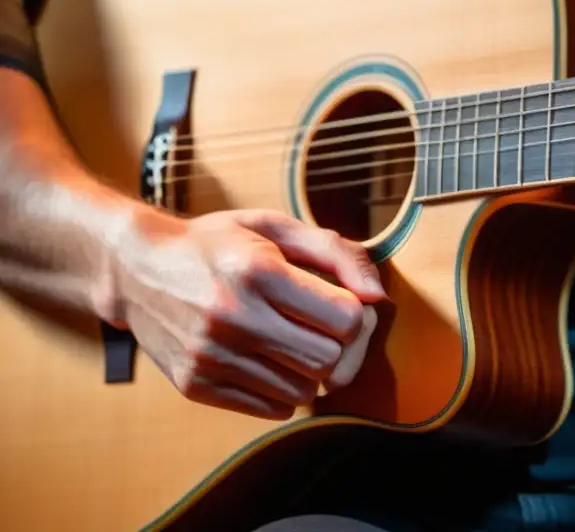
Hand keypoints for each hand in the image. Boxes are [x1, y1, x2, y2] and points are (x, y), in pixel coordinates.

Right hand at [107, 208, 385, 419]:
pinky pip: (272, 408)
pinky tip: (268, 358)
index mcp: (257, 272)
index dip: (356, 314)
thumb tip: (377, 296)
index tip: (343, 304)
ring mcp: (210, 356)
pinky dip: (283, 388)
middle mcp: (232, 317)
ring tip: (292, 339)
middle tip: (324, 327)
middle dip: (339, 346)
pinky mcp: (195, 385)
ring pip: (304, 391)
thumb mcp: (274, 228)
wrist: (135, 268)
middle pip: (329, 360)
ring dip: (311, 369)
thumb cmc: (217, 244)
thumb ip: (335, 252)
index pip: (345, 318)